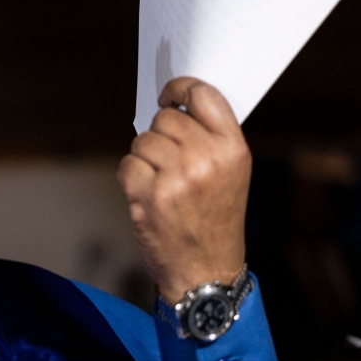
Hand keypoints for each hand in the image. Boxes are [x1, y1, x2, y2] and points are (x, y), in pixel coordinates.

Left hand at [117, 77, 250, 303]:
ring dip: (145, 158)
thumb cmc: (215, 218)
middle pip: (166, 117)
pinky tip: (148, 195)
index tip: (168, 96)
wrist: (206, 271)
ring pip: (143, 140)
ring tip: (162, 183)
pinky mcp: (150, 194)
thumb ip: (210, 136)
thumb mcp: (231, 173)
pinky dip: (131, 178)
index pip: (203, 94)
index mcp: (233, 149)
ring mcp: (178, 177)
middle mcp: (207, 159)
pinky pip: (127, 164)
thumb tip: (175, 103)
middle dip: (160, 135)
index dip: (179, 88)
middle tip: (169, 161)